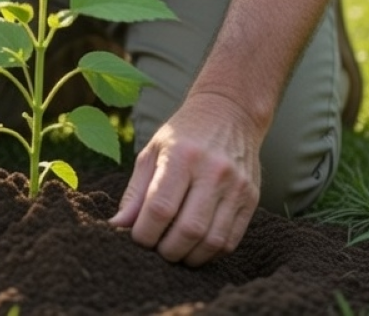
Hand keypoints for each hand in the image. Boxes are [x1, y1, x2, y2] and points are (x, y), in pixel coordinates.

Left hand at [108, 92, 261, 265]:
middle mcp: (212, 170)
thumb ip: (136, 192)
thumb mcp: (153, 151)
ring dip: (189, 256)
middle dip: (166, 250)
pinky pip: (230, 241)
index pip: (160, 208)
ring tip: (176, 249)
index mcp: (181, 155)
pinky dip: (210, 252)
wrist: (229, 111)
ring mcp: (236, 186)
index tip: (138, 237)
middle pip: (188, 230)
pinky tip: (197, 245)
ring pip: (211, 241)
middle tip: (157, 248)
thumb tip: (117, 226)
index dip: (144, 234)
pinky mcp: (251, 198)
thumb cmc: (183, 134)